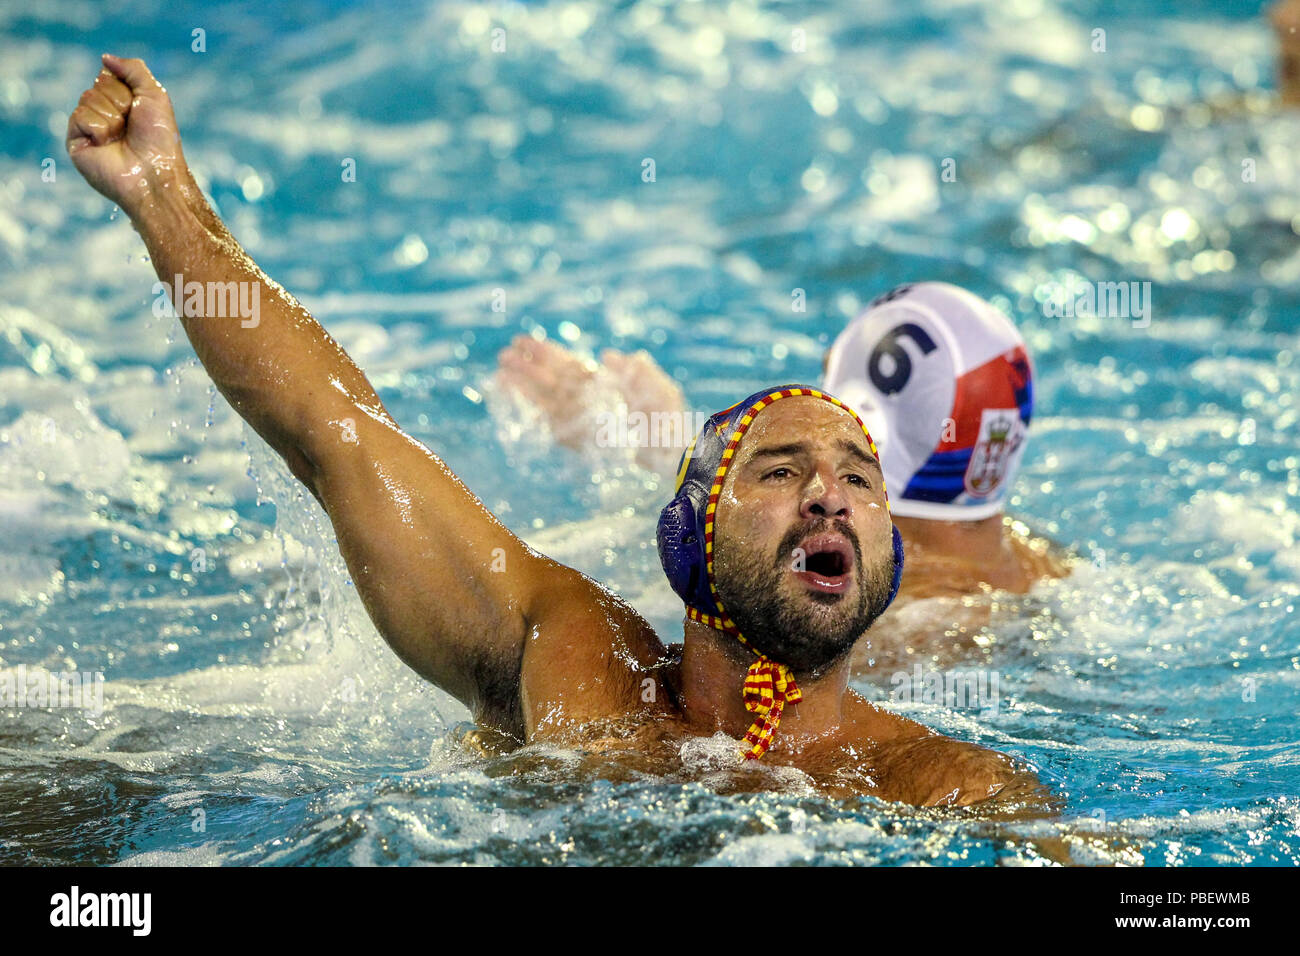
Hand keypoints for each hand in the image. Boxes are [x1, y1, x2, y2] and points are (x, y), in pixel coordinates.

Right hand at [66, 54, 185, 214]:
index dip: (126, 88)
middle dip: (120, 102)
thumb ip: (133, 69)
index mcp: (121, 103)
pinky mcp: (76, 141)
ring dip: (112, 117)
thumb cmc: (159, 139)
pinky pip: (79, 116)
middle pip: (98, 85)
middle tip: (132, 127)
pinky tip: (106, 145)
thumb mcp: (155, 94)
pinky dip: (98, 128)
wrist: (154, 173)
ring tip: (121, 138)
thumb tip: (105, 58)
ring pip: (88, 98)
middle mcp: (104, 114)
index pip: (109, 75)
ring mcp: (89, 128)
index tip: (140, 109)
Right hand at [494, 337, 688, 475]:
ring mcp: (582, 418)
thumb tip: (605, 355)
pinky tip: (516, 401)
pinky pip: (550, 422)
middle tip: (504, 353)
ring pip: (546, 397)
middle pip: (552, 378)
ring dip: (523, 384)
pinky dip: (532, 410)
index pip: (570, 364)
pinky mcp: (578, 438)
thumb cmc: (669, 417)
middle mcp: (589, 399)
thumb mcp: (659, 385)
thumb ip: (635, 369)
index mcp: (604, 383)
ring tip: (500, 371)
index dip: (548, 353)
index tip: (525, 341)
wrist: (671, 451)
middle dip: (528, 366)